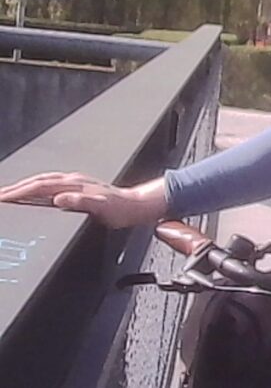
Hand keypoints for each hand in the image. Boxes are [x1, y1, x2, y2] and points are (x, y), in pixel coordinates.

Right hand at [0, 172, 166, 228]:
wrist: (137, 205)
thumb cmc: (122, 209)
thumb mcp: (103, 208)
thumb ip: (81, 201)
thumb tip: (59, 198)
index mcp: (75, 184)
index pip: (40, 187)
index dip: (19, 192)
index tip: (2, 197)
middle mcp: (73, 181)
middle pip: (37, 181)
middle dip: (15, 188)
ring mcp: (75, 183)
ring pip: (42, 182)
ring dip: (23, 186)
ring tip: (7, 193)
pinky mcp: (77, 188)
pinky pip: (50, 185)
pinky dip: (35, 188)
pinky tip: (32, 194)